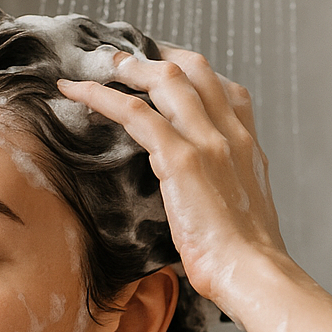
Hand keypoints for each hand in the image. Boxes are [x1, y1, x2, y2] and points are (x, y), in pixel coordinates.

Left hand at [57, 48, 289, 308]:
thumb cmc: (245, 258)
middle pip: (195, 70)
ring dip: (128, 68)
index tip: (167, 70)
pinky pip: (136, 113)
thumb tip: (207, 193)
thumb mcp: (244, 211)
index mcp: (248, 146)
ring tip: (100, 67)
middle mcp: (231, 134)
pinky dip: (103, 97)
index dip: (193, 73)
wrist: (252, 273)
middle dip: (157, 57)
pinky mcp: (182, 159)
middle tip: (125, 58)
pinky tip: (78, 93)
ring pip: (166, 80)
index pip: (227, 89)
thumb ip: (226, 188)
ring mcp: (208, 142)